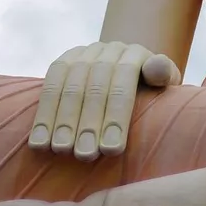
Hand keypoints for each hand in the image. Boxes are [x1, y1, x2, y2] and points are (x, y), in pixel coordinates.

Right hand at [28, 42, 181, 160]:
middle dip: (88, 122)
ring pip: (69, 85)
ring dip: (62, 120)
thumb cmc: (152, 88)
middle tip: (85, 155)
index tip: (112, 150)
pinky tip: (39, 142)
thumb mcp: (166, 83)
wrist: (132, 70)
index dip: (117, 115)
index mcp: (136, 54)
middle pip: (95, 85)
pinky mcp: (63, 61)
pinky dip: (43, 115)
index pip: (124, 82)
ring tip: (61, 150)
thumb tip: (156, 70)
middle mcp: (109, 50)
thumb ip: (163, 75)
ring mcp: (84, 53)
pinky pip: (49, 85)